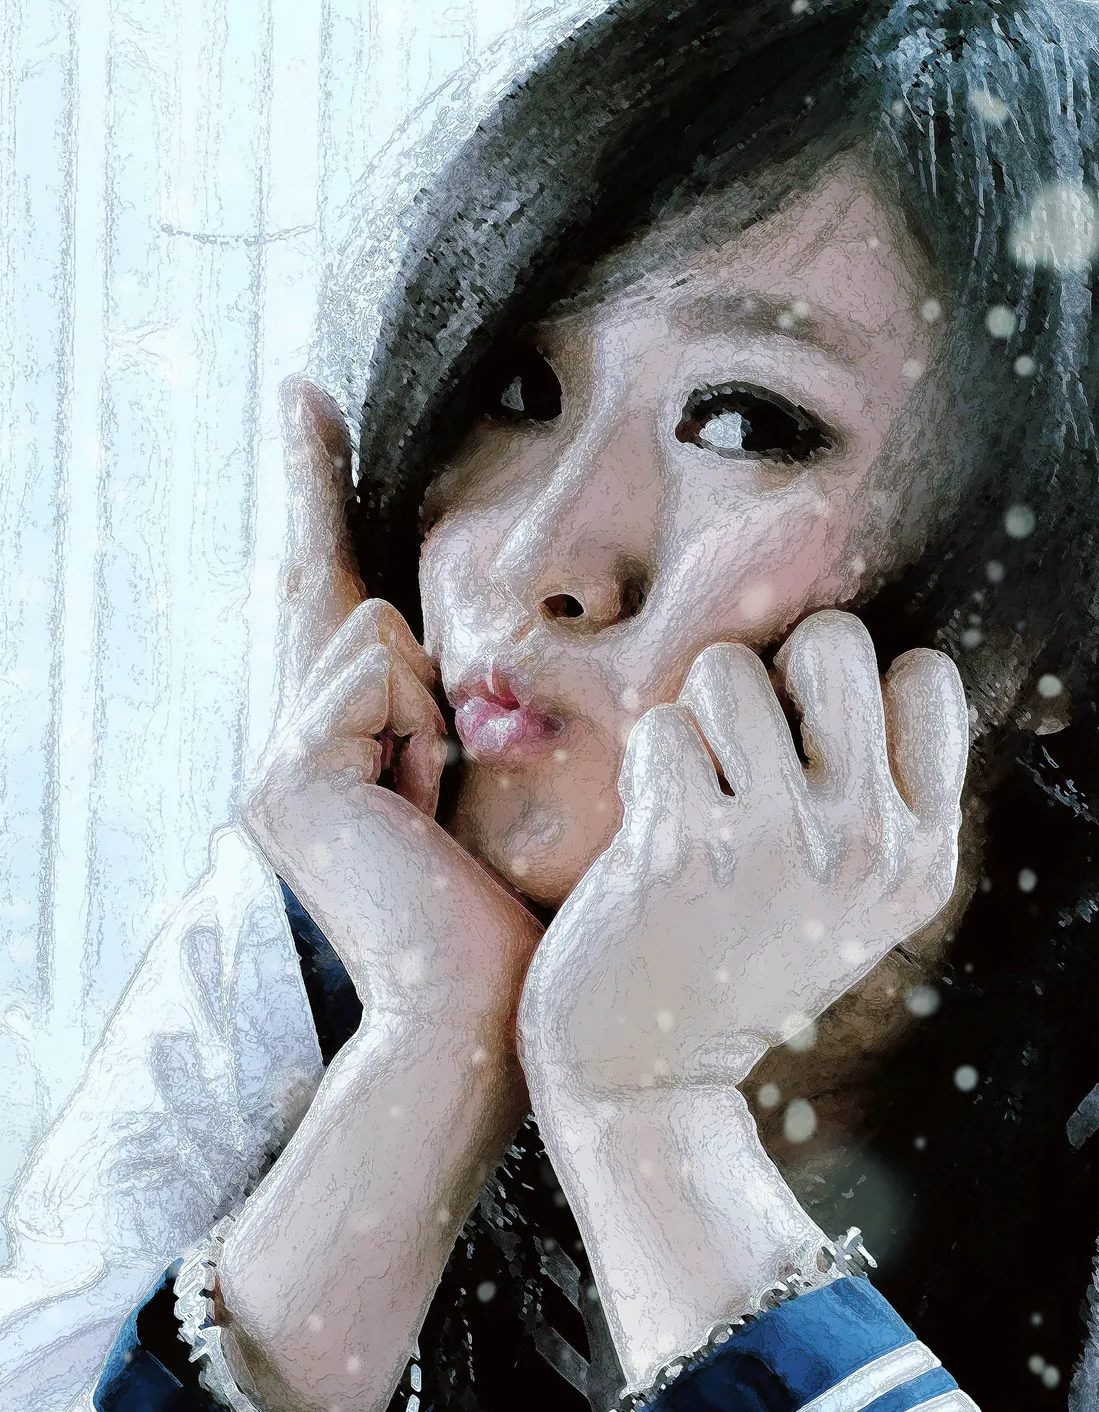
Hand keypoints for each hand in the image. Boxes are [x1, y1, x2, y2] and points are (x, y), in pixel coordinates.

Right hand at [242, 379, 540, 1034]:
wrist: (480, 1012)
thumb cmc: (510, 918)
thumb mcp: (490, 787)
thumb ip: (454, 710)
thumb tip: (436, 650)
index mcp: (336, 754)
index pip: (328, 602)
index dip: (314, 493)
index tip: (306, 398)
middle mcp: (288, 750)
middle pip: (346, 605)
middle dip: (379, 609)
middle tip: (363, 568)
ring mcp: (276, 761)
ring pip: (382, 636)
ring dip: (442, 715)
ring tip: (443, 813)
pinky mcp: (289, 770)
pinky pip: (382, 674)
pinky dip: (426, 733)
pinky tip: (424, 813)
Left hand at [517, 609, 967, 1105]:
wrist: (648, 1075)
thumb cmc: (741, 958)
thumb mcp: (853, 894)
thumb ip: (877, 791)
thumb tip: (840, 650)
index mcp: (925, 855)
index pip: (928, 676)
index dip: (857, 689)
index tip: (816, 750)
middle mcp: (869, 846)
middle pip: (835, 641)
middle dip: (776, 673)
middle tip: (745, 751)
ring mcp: (779, 845)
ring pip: (731, 669)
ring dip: (697, 720)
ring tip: (695, 795)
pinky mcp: (685, 848)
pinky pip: (662, 727)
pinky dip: (644, 767)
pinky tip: (651, 830)